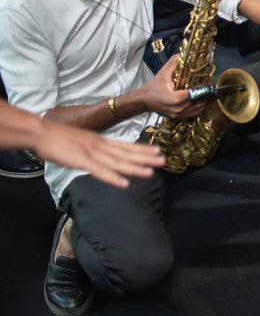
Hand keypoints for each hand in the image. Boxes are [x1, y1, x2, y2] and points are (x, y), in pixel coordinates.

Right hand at [34, 122, 162, 188]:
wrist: (40, 132)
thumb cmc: (57, 138)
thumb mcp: (81, 141)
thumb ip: (93, 147)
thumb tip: (102, 154)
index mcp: (100, 141)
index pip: (125, 146)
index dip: (142, 149)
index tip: (157, 151)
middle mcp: (99, 146)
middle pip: (126, 153)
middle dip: (145, 158)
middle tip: (163, 161)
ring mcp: (91, 153)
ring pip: (117, 163)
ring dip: (134, 168)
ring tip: (151, 173)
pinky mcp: (80, 161)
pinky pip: (99, 172)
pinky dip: (113, 178)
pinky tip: (124, 184)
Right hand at [141, 54, 205, 120]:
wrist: (144, 100)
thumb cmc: (153, 87)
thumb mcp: (163, 73)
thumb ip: (174, 63)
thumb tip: (183, 54)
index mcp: (175, 99)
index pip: (196, 94)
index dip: (204, 88)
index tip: (208, 82)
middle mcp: (178, 109)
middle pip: (199, 102)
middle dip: (206, 94)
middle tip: (209, 85)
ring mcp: (178, 114)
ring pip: (198, 109)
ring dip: (204, 101)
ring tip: (206, 92)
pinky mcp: (177, 117)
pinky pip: (193, 114)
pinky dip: (199, 107)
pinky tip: (200, 100)